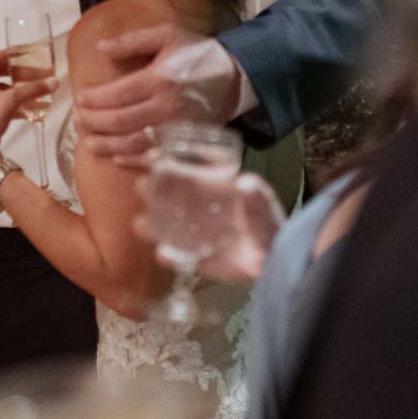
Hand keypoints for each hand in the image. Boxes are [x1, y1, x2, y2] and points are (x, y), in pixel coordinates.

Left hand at [0, 49, 56, 178]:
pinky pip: (6, 103)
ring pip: (6, 90)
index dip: (13, 53)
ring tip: (40, 90)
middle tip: (36, 70)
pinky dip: (20, 103)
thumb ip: (33, 90)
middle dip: (22, 73)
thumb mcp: (12, 100)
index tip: (27, 51)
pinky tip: (34, 108)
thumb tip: (50, 82)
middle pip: (2, 73)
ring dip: (23, 90)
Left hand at [74, 25, 243, 164]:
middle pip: (120, 121)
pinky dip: (133, 161)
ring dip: (107, 145)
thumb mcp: (167, 35)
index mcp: (160, 79)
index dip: (94, 100)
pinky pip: (155, 158)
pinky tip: (116, 158)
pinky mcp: (185, 144)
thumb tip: (100, 47)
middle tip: (78, 120)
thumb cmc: (197, 54)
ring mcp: (176, 130)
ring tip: (89, 141)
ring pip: (133, 143)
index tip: (79, 99)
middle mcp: (166, 108)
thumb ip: (132, 41)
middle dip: (94, 122)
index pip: (116, 95)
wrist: (235, 77)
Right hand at [133, 168, 284, 285]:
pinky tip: (163, 254)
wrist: (276, 258)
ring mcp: (193, 236)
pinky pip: (179, 258)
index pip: (181, 174)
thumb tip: (245, 183)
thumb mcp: (264, 204)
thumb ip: (256, 195)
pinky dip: (170, 256)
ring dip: (150, 226)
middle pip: (165, 199)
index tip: (152, 158)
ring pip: (164, 229)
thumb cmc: (267, 224)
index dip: (164, 165)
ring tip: (141, 224)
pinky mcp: (198, 260)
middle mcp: (196, 211)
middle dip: (150, 191)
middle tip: (141, 186)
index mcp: (209, 191)